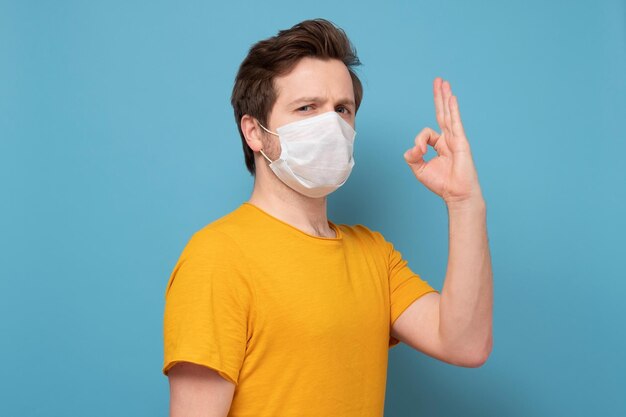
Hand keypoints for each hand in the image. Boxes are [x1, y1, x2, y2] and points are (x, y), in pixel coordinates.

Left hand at [403, 77, 483, 206]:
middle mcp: (448, 139)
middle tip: (438, 81)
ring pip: (448, 114)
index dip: (419, 141)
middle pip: (442, 113)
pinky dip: (453, 109)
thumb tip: (411, 148)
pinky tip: (451, 97)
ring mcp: (456, 139)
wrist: (456, 193)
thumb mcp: (419, 169)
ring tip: (443, 82)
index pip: (426, 133)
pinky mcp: (461, 142)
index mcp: (439, 144)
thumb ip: (412, 157)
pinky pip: (456, 122)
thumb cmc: (441, 183)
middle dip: (439, 97)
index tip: (419, 153)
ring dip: (445, 97)